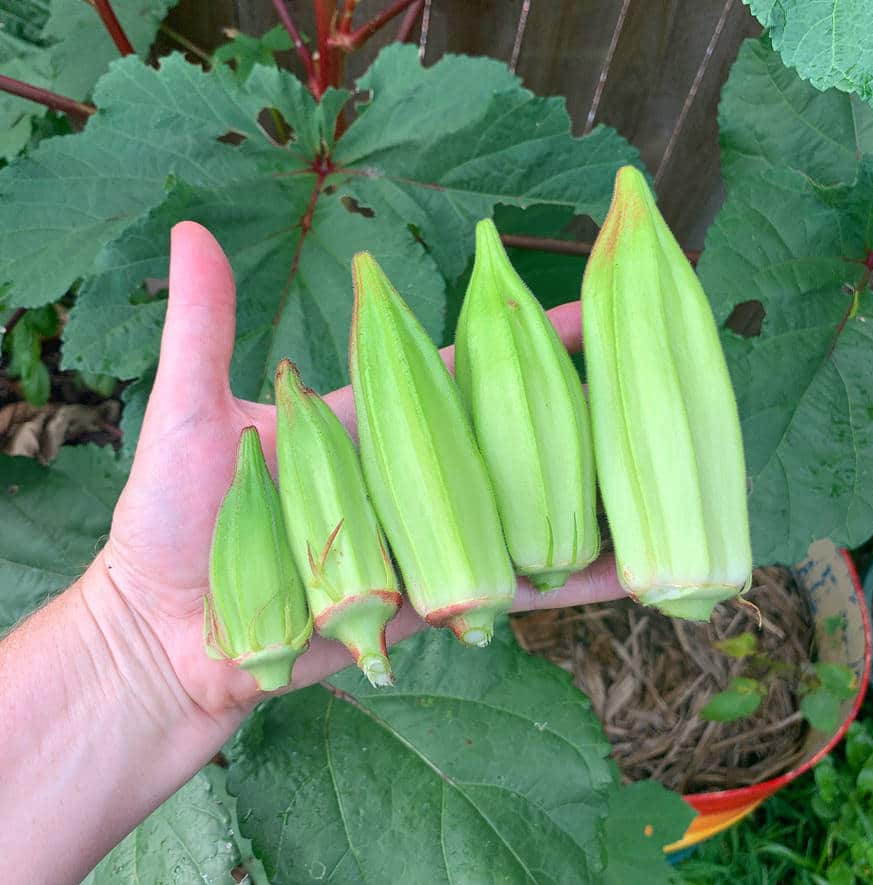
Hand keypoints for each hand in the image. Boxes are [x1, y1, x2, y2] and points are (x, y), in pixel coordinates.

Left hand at [101, 221, 623, 722]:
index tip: (581, 310)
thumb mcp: (194, 413)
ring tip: (670, 470)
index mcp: (369, 424)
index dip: (515, 339)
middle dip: (575, 409)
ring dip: (593, 492)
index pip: (458, 371)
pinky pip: (514, 589)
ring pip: (526, 509)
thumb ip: (207, 327)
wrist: (169, 639)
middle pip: (507, 436)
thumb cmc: (172, 523)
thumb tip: (190, 226)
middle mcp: (408, 477)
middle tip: (653, 382)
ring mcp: (427, 540)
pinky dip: (574, 584)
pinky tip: (639, 574)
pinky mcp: (435, 600)